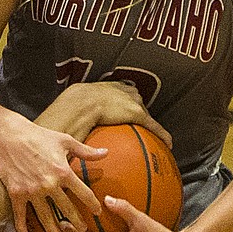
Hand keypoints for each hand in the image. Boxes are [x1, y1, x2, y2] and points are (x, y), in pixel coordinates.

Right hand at [0, 112, 107, 231]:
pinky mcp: (16, 193)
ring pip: (45, 216)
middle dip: (76, 222)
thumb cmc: (39, 135)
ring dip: (53, 230)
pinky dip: (22, 226)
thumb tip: (106, 154)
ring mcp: (32, 191)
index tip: (97, 212)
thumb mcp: (65, 140)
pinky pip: (20, 213)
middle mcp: (49, 184)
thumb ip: (86, 151)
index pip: (83, 193)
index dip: (92, 204)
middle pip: (66, 209)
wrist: (8, 135)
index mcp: (63, 171)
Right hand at [40, 81, 172, 148]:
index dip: (124, 99)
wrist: (79, 103)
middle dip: (137, 108)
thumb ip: (73, 116)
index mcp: (107, 88)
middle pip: (135, 100)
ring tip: (153, 133)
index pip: (120, 92)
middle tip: (137, 120)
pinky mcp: (137, 113)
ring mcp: (131, 102)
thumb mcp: (71, 106)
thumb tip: (64, 135)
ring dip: (148, 122)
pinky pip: (153, 126)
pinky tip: (168, 144)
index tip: (124, 106)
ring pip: (144, 113)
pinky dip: (161, 134)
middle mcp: (123, 91)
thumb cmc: (71, 106)